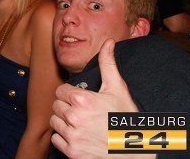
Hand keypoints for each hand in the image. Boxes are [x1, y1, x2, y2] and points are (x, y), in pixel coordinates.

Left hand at [50, 39, 140, 157]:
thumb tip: (108, 43)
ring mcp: (73, 136)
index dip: (70, 94)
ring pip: (54, 122)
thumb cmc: (126, 119)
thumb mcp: (118, 89)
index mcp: (83, 100)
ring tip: (80, 123)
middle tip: (82, 112)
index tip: (80, 99)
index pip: (60, 91)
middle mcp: (75, 117)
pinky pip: (56, 139)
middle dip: (66, 107)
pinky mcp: (72, 152)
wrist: (135, 151)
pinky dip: (64, 138)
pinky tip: (78, 135)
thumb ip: (108, 65)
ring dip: (64, 122)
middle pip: (56, 106)